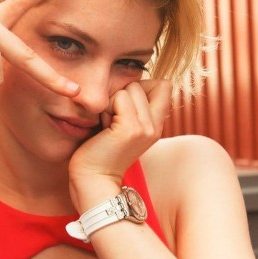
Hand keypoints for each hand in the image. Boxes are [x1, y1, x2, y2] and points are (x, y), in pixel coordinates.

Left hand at [68, 79, 171, 207]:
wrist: (93, 180)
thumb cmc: (98, 151)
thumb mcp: (121, 127)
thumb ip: (132, 107)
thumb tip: (130, 79)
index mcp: (155, 125)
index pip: (164, 85)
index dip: (142, 86)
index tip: (124, 108)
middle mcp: (155, 126)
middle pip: (142, 83)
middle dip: (120, 96)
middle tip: (111, 121)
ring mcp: (145, 127)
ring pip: (130, 88)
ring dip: (112, 102)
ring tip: (106, 125)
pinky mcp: (131, 128)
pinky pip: (119, 97)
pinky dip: (106, 108)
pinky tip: (102, 128)